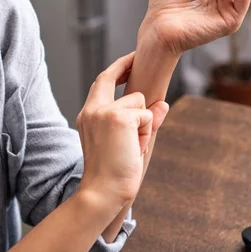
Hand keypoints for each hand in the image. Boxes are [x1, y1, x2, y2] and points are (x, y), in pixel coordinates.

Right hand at [76, 53, 169, 208]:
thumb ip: (142, 121)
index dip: (117, 69)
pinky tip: (135, 149)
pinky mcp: (119, 118)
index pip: (101, 81)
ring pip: (139, 102)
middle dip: (128, 70)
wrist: (103, 192)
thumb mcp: (127, 143)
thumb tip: (163, 104)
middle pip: (115, 79)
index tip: (130, 60)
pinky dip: (146, 133)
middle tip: (138, 63)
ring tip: (132, 147)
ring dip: (144, 124)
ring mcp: (104, 112)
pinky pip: (147, 116)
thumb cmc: (112, 173)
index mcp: (87, 115)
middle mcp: (92, 109)